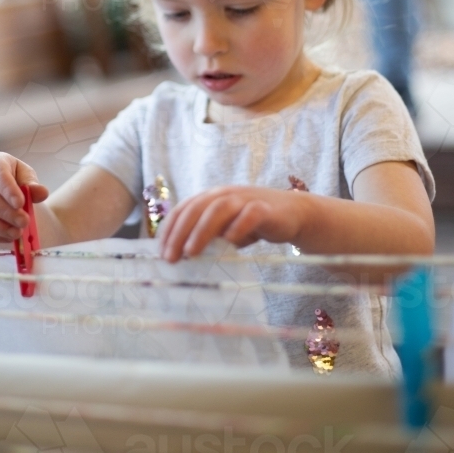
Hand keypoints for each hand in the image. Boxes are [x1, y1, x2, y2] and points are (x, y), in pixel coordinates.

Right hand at [0, 152, 48, 243]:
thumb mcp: (26, 177)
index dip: (7, 189)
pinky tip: (7, 236)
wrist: (2, 189)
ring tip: (16, 232)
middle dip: (5, 211)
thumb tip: (42, 193)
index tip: (21, 203)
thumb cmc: (13, 179)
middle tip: (24, 221)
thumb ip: (33, 185)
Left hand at [159, 186, 305, 262]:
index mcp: (212, 197)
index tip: (161, 253)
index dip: (170, 229)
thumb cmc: (253, 223)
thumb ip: (207, 237)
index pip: (184, 208)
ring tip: (190, 252)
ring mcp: (245, 199)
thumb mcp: (226, 229)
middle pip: (197, 208)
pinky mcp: (265, 209)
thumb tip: (181, 258)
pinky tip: (230, 242)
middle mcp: (225, 194)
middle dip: (180, 232)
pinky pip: (250, 214)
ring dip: (201, 231)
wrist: (292, 214)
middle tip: (170, 257)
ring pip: (218, 209)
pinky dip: (238, 227)